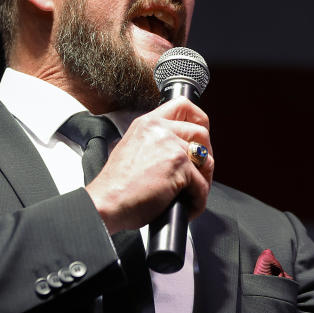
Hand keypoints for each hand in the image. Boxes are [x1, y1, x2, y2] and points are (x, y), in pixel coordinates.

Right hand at [86, 97, 212, 233]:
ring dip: (203, 181)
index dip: (199, 120)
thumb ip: (155, 143)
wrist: (107, 202)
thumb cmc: (116, 186)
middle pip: (201, 133)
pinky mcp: (180, 166)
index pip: (182, 106)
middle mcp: (160, 130)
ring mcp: (171, 146)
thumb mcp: (131, 149)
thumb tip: (177, 151)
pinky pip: (202, 185)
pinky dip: (198, 201)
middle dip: (206, 155)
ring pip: (206, 160)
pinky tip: (187, 206)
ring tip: (191, 195)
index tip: (201, 136)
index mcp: (148, 123)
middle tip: (199, 173)